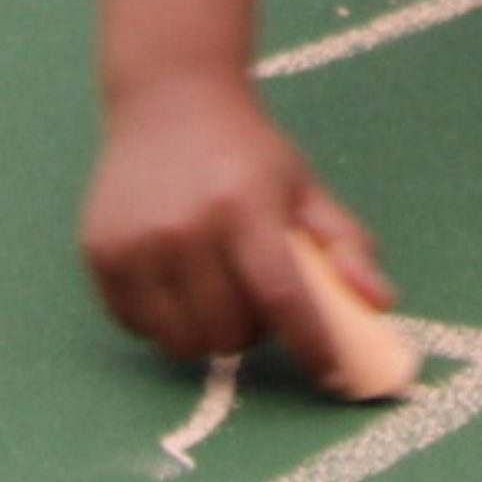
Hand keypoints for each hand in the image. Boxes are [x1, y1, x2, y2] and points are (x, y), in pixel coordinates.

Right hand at [79, 71, 390, 369]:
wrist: (169, 102)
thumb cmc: (248, 154)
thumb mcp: (305, 187)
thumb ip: (346, 244)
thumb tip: (382, 303)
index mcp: (245, 207)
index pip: (282, 296)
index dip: (312, 345)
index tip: (335, 379)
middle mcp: (185, 227)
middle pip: (229, 331)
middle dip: (254, 333)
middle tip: (257, 300)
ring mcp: (135, 243)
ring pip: (182, 341)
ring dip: (208, 333)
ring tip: (217, 293)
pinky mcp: (99, 253)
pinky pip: (137, 328)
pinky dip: (164, 322)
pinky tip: (176, 284)